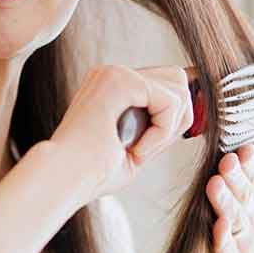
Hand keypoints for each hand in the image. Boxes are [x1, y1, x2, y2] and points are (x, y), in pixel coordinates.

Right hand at [48, 64, 194, 206]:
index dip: (171, 120)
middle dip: (176, 119)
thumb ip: (159, 126)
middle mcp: (112, 74)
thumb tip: (191, 112)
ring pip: (178, 89)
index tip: (147, 149)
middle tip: (146, 148)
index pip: (165, 87)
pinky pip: (169, 101)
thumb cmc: (92, 174)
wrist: (62, 179)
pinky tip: (136, 148)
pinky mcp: (120, 80)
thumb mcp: (136, 147)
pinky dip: (161, 132)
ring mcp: (115, 73)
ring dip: (167, 129)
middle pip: (177, 80)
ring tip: (138, 150)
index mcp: (113, 88)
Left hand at [205, 143, 253, 252]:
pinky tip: (217, 232)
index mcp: (247, 222)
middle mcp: (250, 237)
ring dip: (229, 204)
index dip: (248, 168)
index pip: (250, 189)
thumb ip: (228, 205)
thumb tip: (220, 168)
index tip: (243, 146)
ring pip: (239, 227)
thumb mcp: (230, 235)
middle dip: (237, 179)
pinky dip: (224, 246)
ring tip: (216, 184)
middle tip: (227, 158)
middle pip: (245, 202)